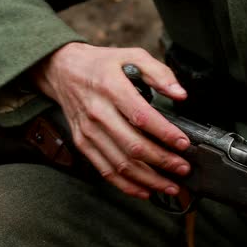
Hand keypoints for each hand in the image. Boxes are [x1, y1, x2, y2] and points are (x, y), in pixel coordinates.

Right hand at [30, 42, 190, 198]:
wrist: (62, 70)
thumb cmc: (101, 64)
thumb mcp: (132, 55)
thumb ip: (159, 73)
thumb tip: (180, 94)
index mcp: (111, 88)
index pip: (141, 116)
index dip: (165, 133)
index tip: (183, 143)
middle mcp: (98, 112)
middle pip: (133, 146)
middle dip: (162, 161)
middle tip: (184, 168)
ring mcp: (88, 131)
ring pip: (121, 164)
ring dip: (148, 179)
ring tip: (171, 186)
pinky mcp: (83, 143)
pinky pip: (105, 170)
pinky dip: (126, 185)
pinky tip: (145, 191)